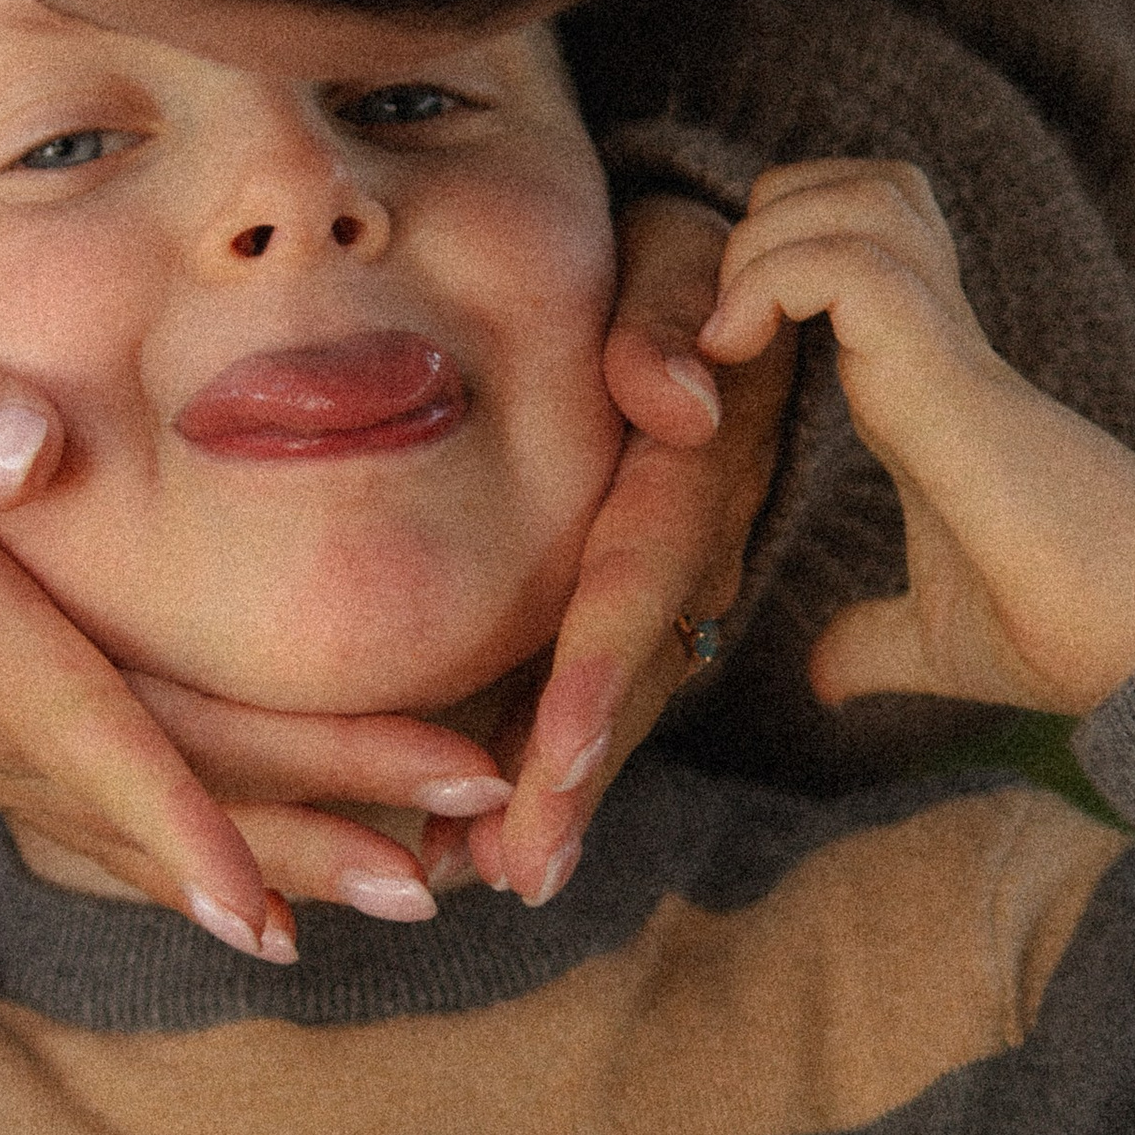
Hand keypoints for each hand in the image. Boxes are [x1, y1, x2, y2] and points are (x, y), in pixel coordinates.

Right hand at [0, 307, 512, 957]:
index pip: (78, 719)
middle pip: (155, 787)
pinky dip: (207, 860)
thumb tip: (28, 455)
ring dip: (283, 857)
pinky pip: (105, 829)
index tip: (256, 900)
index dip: (168, 814)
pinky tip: (292, 889)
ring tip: (424, 886)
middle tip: (460, 862)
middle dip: (308, 831)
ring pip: (141, 828)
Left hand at [480, 195, 793, 902]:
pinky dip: (511, 773)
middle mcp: (678, 553)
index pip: (640, 578)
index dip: (605, 664)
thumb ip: (664, 311)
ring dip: (537, 804)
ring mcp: (646, 590)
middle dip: (569, 782)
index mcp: (687, 476)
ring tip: (460, 881)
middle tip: (511, 871)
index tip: (565, 749)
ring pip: (593, 711)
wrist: (690, 280)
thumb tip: (679, 401)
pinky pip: (558, 697)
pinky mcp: (600, 604)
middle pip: (622, 680)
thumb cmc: (667, 255)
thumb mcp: (676, 253)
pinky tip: (444, 846)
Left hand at [694, 161, 1134, 715]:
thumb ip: (874, 640)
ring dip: (768, 240)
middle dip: (771, 218)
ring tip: (728, 334)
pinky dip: (773, 279)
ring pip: (861, 198)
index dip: (782, 257)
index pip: (864, 246)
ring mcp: (951, 349)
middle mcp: (943, 346)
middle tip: (722, 322)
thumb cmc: (1063, 638)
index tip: (720, 349)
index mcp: (932, 388)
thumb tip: (822, 675)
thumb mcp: (936, 640)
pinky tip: (736, 351)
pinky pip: (848, 262)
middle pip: (867, 184)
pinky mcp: (951, 373)